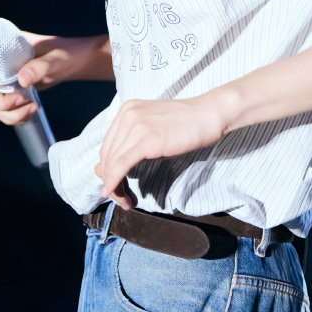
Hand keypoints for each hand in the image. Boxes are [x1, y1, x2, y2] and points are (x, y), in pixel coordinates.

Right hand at [0, 32, 111, 126]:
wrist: (77, 62)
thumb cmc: (68, 54)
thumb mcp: (56, 59)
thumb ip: (42, 66)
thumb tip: (22, 79)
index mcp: (0, 44)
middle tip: (22, 102)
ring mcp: (2, 76)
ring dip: (6, 113)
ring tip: (31, 109)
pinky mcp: (10, 90)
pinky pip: (1, 109)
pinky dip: (12, 117)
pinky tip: (29, 112)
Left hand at [95, 95, 225, 207]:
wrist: (209, 115)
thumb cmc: (186, 124)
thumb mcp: (153, 129)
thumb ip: (131, 143)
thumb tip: (102, 168)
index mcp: (126, 111)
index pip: (107, 146)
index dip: (108, 170)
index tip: (115, 185)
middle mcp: (127, 116)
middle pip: (107, 156)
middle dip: (110, 180)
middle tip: (121, 198)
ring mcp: (136, 126)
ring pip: (113, 163)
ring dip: (115, 186)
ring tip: (126, 201)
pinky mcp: (146, 139)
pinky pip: (122, 165)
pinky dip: (114, 181)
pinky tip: (114, 192)